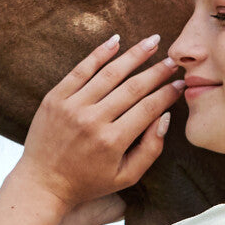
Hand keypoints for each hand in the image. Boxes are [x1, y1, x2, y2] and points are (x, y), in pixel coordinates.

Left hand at [17, 34, 184, 207]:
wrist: (42, 183)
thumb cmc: (88, 182)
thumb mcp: (126, 176)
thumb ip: (151, 149)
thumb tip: (165, 117)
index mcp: (113, 141)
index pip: (149, 108)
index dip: (168, 93)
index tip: (181, 83)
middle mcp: (93, 120)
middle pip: (133, 87)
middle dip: (157, 71)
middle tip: (174, 61)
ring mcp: (72, 106)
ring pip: (109, 73)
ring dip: (134, 55)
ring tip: (153, 42)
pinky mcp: (55, 98)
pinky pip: (80, 70)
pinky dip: (99, 53)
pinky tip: (116, 41)